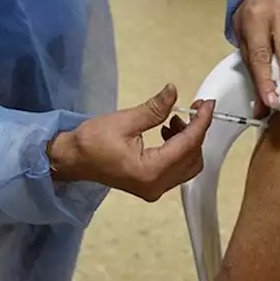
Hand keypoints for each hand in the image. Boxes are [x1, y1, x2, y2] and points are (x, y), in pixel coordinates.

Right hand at [48, 84, 214, 200]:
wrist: (72, 160)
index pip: (188, 145)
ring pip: (188, 165)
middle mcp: (157, 185)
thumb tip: (174, 91)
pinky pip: (177, 169)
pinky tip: (166, 131)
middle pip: (193, 158)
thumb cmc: (92, 141)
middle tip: (191, 108)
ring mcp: (155, 189)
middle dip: (196, 132)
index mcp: (151, 171)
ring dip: (188, 141)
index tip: (207, 103)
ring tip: (172, 119)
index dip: (201, 122)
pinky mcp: (151, 186)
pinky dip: (179, 150)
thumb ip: (154, 108)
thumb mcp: (124, 120)